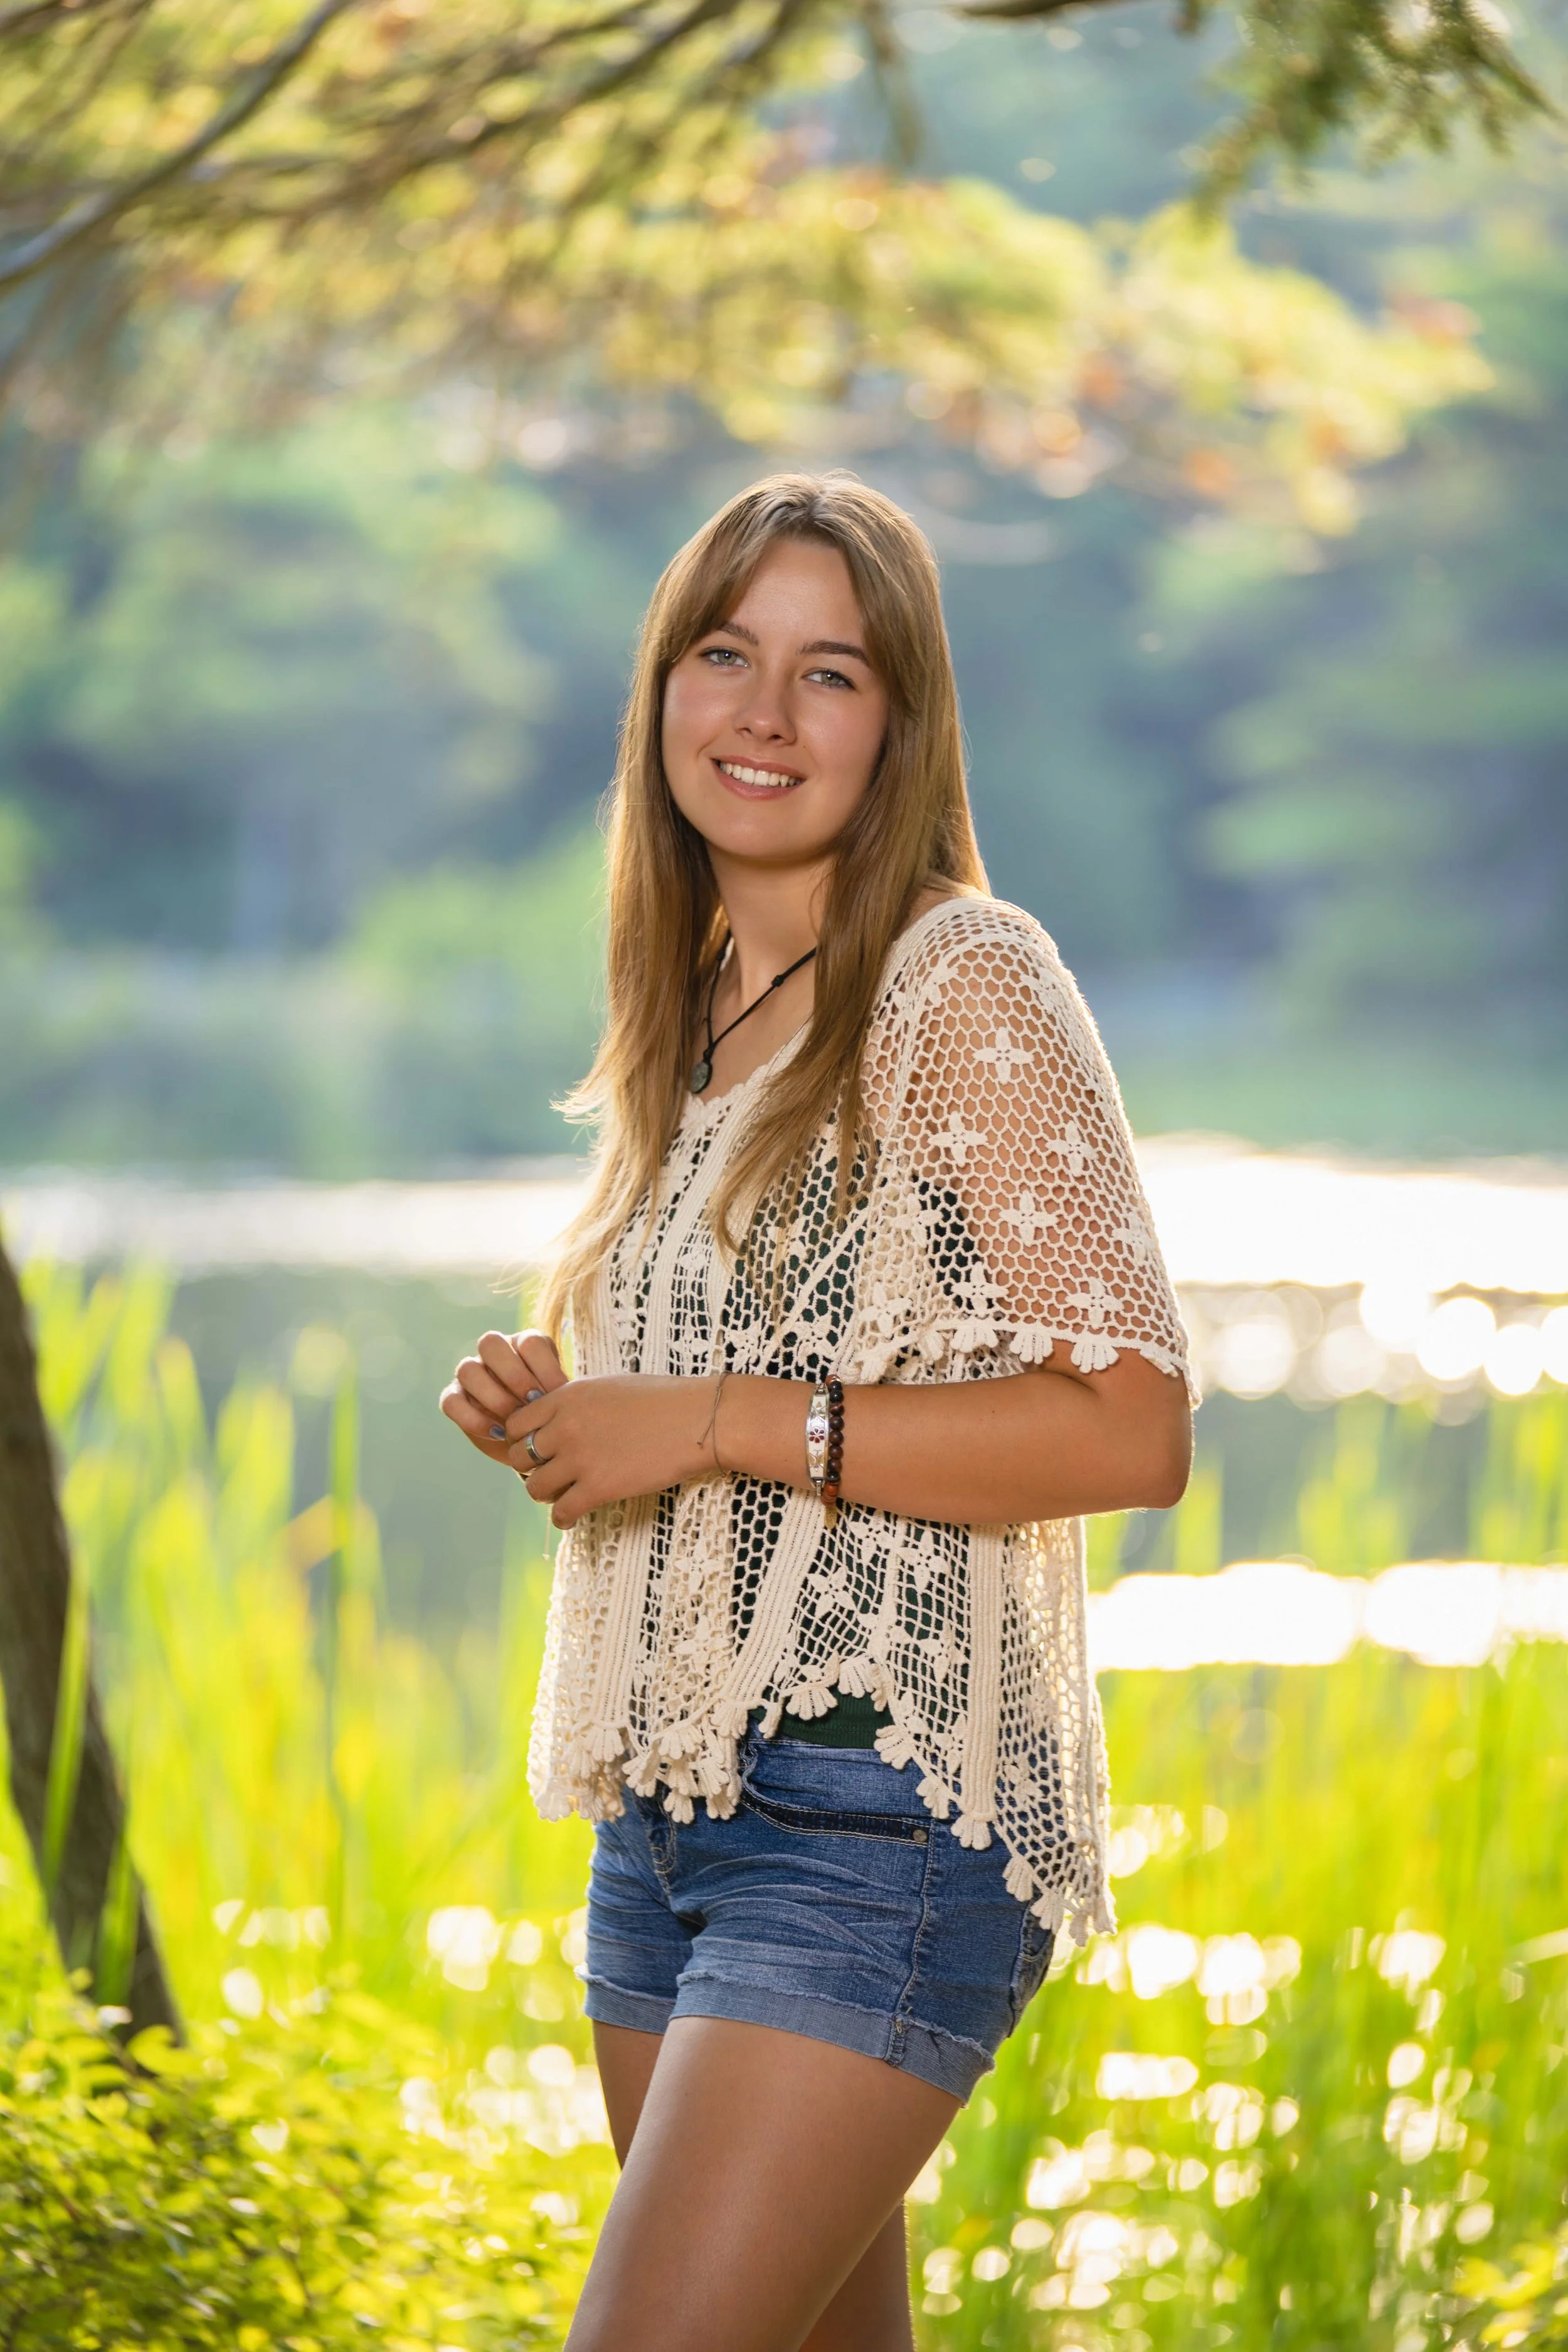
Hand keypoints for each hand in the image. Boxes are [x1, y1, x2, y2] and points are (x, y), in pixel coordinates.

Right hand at [440, 1327, 568, 1466]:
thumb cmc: (550, 1415)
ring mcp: (471, 1373)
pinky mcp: (454, 1397)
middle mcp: (494, 1353)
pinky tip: (497, 1433)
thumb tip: (558, 1395)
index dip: (545, 1367)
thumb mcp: (560, 1402)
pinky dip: (474, 1419)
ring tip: (514, 1422)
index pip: (529, 1341)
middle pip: (490, 1343)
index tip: (559, 1393)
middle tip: (532, 1401)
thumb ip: (557, 1393)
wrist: (531, 1442)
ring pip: (467, 1369)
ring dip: (493, 1396)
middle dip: (514, 1374)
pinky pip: (451, 1402)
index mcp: (523, 1345)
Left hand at [495, 1372, 721, 1528]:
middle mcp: (565, 1427)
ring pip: (534, 1488)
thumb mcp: (608, 1386)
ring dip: (546, 1494)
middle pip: (518, 1457)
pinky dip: (563, 1518)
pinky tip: (572, 1516)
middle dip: (530, 1468)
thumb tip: (557, 1419)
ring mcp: (580, 1459)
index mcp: (566, 1397)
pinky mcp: (599, 1488)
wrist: (698, 1419)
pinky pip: (561, 1513)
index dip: (521, 1439)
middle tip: (550, 1473)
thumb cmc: (662, 1399)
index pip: (515, 1424)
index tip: (537, 1448)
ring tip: (562, 1495)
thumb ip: (576, 1402)